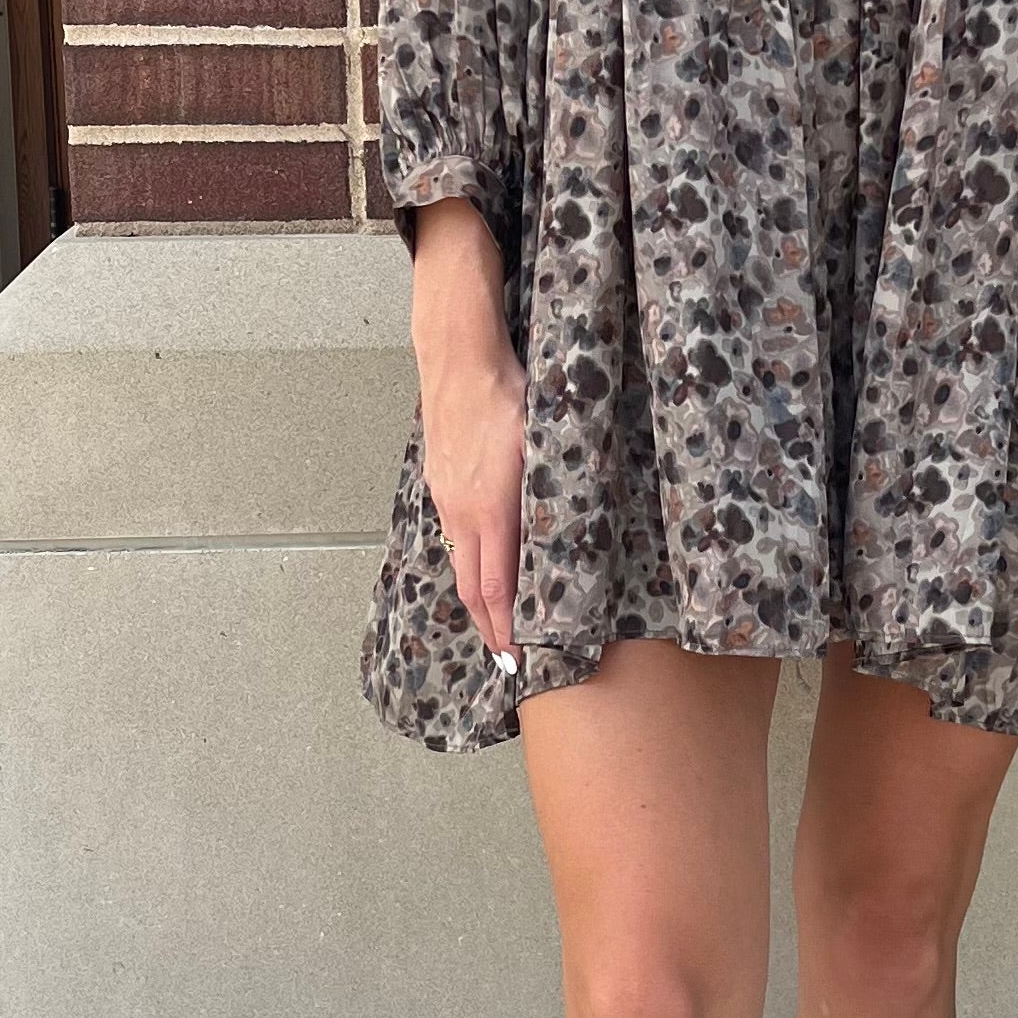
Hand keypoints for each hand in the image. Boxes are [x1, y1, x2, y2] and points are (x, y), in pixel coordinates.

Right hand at [409, 199, 525, 660]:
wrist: (458, 352)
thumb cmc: (511, 390)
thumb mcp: (548, 442)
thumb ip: (557, 494)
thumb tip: (576, 534)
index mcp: (492, 508)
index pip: (497, 587)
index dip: (508, 629)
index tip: (519, 661)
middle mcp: (463, 512)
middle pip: (474, 588)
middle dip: (492, 630)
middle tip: (509, 665)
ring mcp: (447, 499)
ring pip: (461, 565)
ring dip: (479, 602)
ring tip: (497, 632)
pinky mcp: (441, 484)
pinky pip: (454, 540)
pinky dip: (469, 568)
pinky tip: (482, 573)